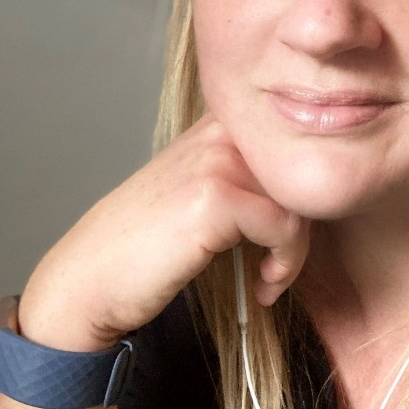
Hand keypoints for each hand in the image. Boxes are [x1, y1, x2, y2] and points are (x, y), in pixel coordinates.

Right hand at [17, 113, 309, 350]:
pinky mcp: (215, 195)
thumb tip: (316, 187)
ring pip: (301, 201)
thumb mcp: (204, 186)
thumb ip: (251, 172)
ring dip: (295, 252)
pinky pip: (285, 229)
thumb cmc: (150, 240)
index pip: (299, 144)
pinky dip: (284, 265)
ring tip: (270, 278)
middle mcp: (221, 129)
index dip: (307, 191)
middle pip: (305, 171)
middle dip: (304, 224)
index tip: (291, 233)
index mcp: (222, 121)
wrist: (92, 277)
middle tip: (282, 262)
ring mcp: (217, 158)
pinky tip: (262, 286)